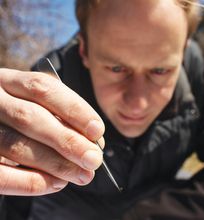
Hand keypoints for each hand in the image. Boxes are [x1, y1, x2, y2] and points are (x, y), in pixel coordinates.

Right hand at [0, 68, 104, 195]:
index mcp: (10, 83)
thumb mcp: (37, 104)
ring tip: (83, 174)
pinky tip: (56, 183)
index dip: (74, 110)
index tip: (97, 130)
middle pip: (31, 117)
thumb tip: (92, 140)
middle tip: (93, 159)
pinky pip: (0, 175)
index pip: (43, 88)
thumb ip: (61, 117)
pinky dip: (30, 182)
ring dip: (56, 164)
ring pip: (17, 146)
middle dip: (68, 141)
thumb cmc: (20, 113)